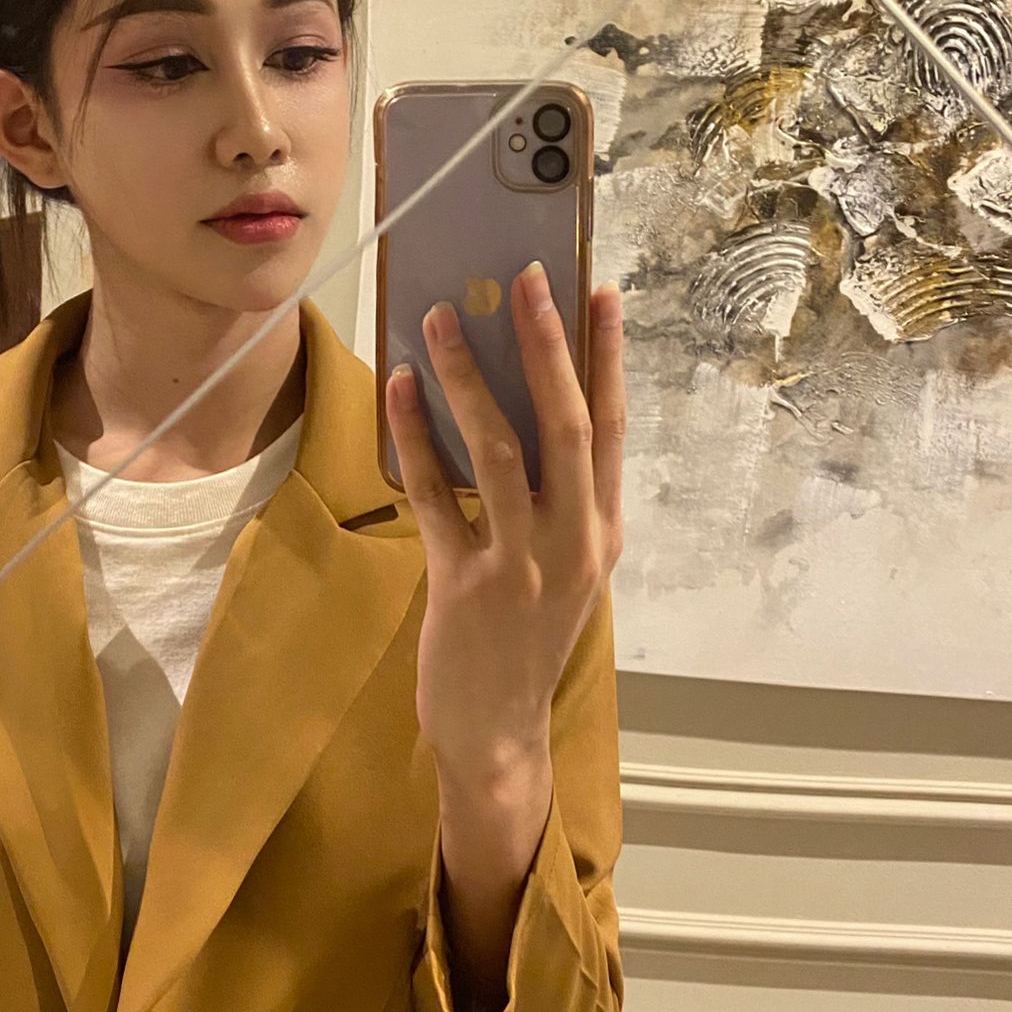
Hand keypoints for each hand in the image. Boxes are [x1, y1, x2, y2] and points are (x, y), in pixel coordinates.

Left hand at [384, 263, 625, 779]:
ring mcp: (520, 565)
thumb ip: (557, 495)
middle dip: (546, 347)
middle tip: (523, 280)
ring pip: (497, 451)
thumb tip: (525, 399)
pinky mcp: (463, 585)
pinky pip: (436, 495)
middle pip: (565, 426)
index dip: (606, 357)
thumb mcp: (564, 565)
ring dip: (468, 377)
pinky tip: (399, 389)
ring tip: (440, 317)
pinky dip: (415, 436)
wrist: (498, 731)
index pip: (611, 427)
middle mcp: (572, 543)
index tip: (598, 291)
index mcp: (603, 531)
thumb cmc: (526, 638)